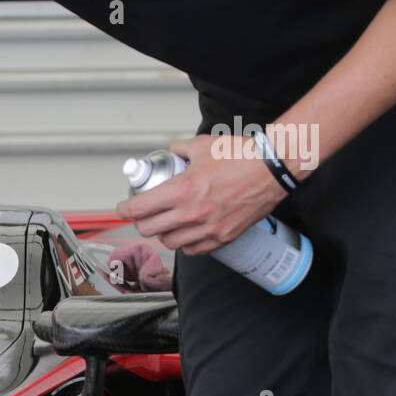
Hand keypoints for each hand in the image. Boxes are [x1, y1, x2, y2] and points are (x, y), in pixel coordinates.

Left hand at [114, 135, 285, 254]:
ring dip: (162, 234)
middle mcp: (191, 213)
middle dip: (140, 221)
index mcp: (182, 190)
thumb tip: (169, 155)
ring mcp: (207, 228)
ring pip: (169, 242)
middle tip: (142, 215)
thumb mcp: (201, 145)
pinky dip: (185, 243)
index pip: (138, 208)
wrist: (272, 169)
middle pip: (148, 229)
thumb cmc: (240, 156)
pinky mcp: (222, 237)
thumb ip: (179, 150)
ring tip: (164, 224)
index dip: (124, 209)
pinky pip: (193, 250)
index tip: (123, 207)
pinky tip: (185, 233)